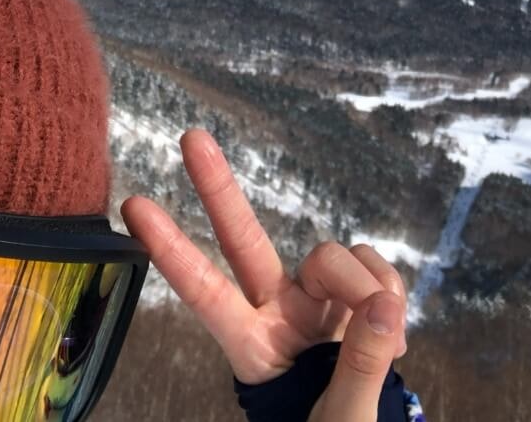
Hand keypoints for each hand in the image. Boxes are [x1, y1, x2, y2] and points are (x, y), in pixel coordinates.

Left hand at [120, 129, 407, 419]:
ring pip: (334, 255)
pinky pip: (376, 268)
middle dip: (219, 191)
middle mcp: (278, 313)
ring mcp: (317, 300)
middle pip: (244, 242)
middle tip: (190, 138)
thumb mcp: (342, 421)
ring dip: (367, 285)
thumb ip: (361, 365)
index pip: (206, 295)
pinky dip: (391, 289)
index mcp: (255, 349)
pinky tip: (396, 332)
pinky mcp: (357, 295)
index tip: (134, 208)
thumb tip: (382, 308)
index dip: (173, 251)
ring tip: (388, 340)